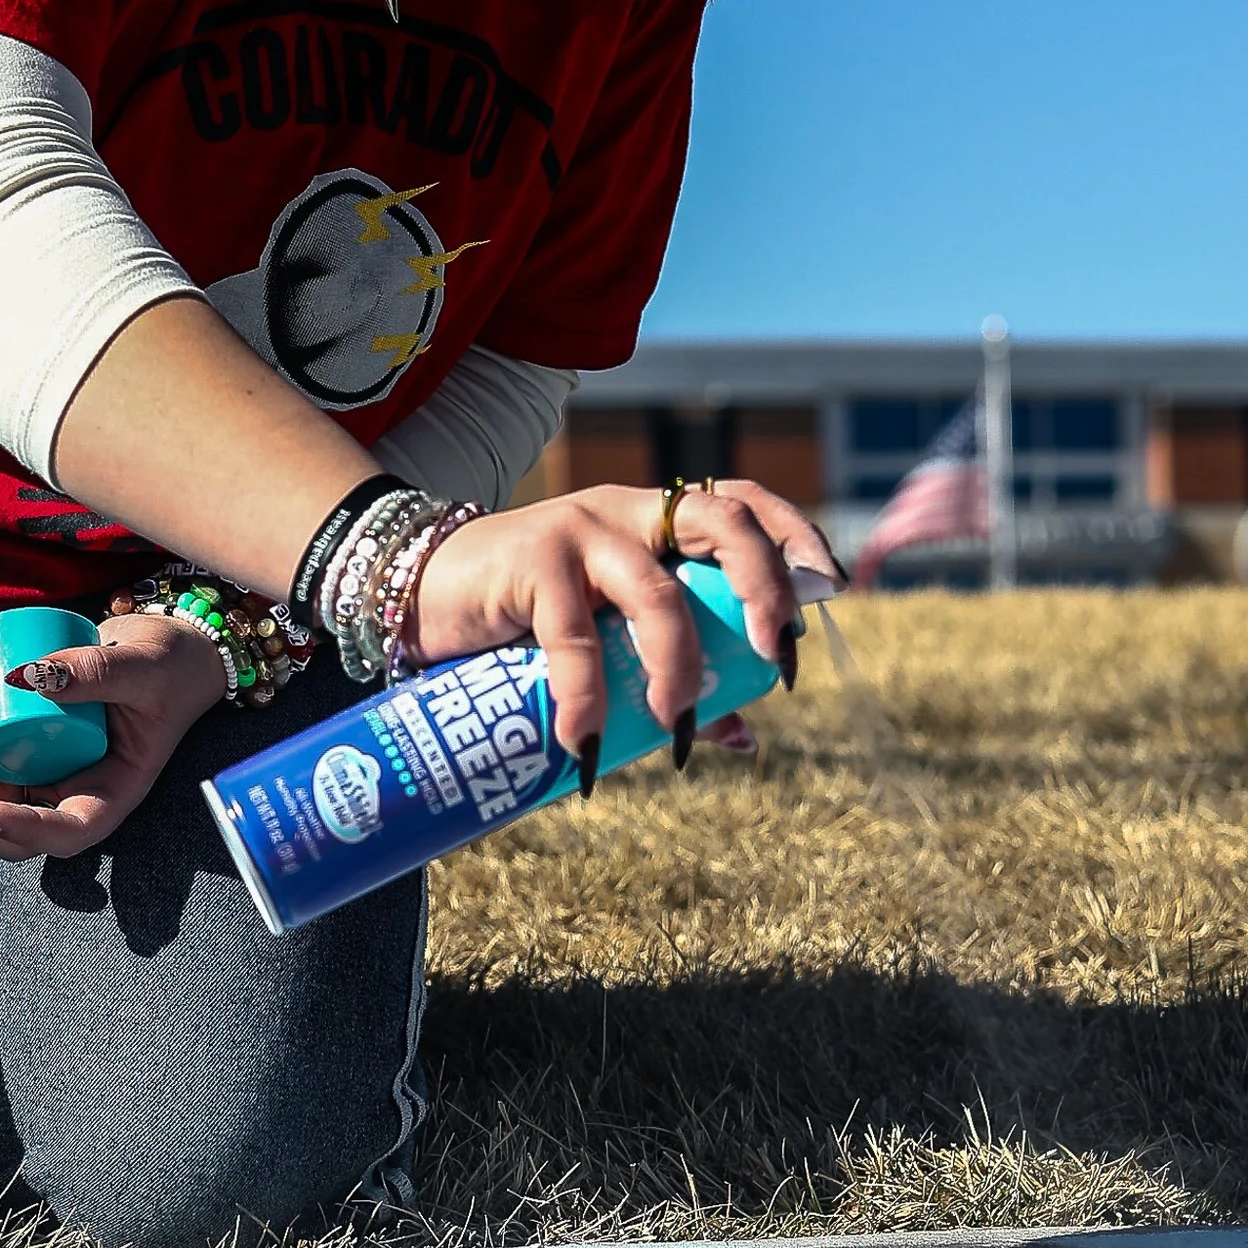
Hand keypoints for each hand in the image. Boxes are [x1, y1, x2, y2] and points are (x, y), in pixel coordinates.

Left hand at [0, 612, 230, 861]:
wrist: (168, 650)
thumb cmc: (171, 667)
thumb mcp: (144, 669)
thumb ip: (96, 671)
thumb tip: (25, 677)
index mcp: (113, 792)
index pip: (68, 832)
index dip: (24, 831)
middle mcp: (77, 792)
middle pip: (16, 826)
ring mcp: (53, 772)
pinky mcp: (35, 747)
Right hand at [409, 478, 840, 764]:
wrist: (417, 594)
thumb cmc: (519, 620)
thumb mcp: (603, 643)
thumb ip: (669, 676)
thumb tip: (743, 736)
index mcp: (653, 522)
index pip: (742, 501)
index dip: (795, 536)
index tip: (830, 589)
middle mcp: (626, 513)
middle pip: (723, 519)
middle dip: (766, 586)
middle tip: (777, 656)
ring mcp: (579, 532)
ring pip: (658, 590)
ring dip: (680, 666)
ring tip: (677, 727)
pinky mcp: (532, 562)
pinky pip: (575, 638)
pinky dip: (587, 700)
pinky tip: (585, 746)